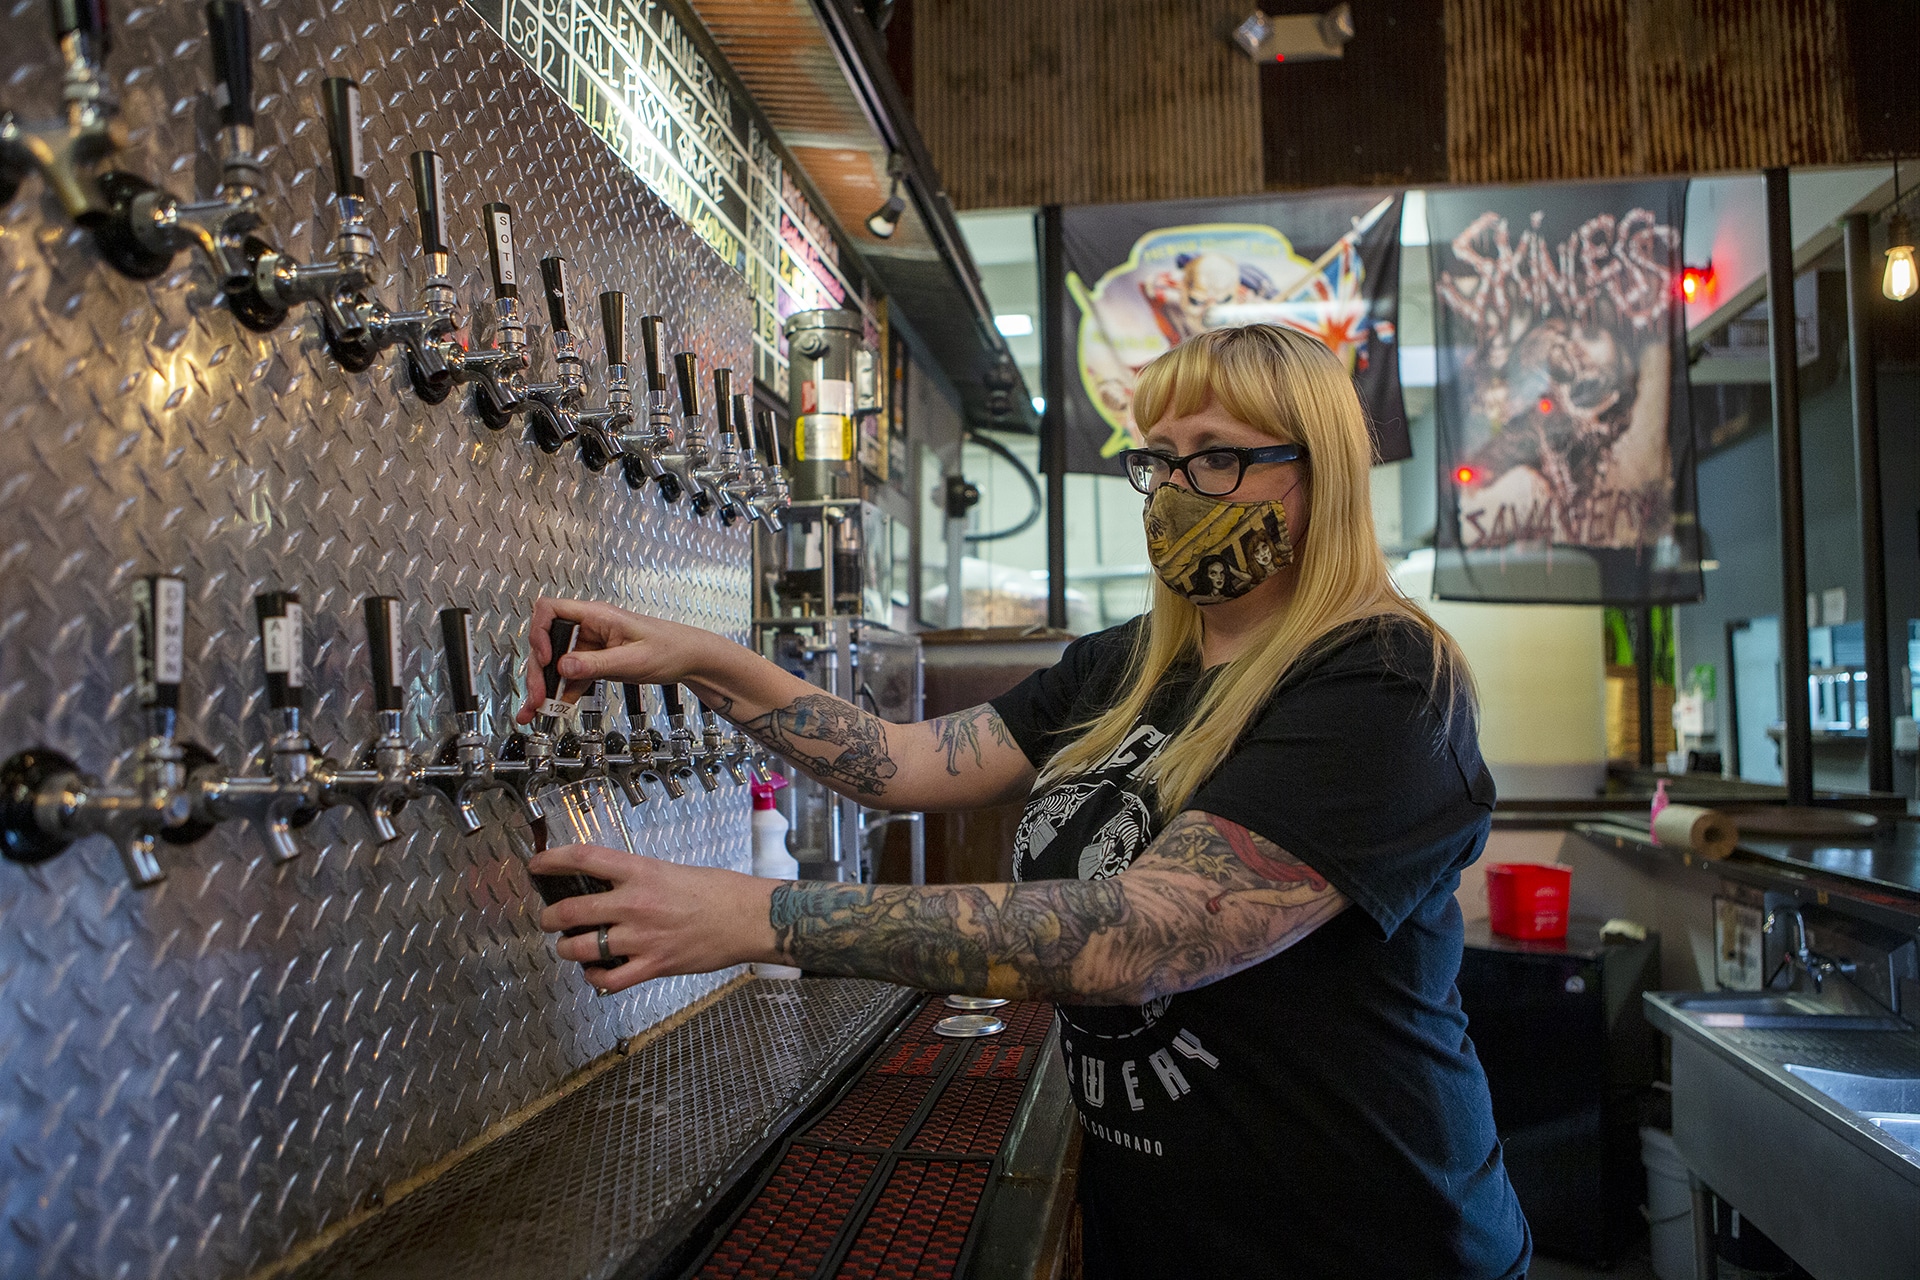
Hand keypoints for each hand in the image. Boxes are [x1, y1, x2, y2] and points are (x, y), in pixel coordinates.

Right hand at [515, 597, 731, 723]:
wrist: (689, 658)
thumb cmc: (670, 648)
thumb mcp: (632, 659)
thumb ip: (596, 664)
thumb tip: (563, 666)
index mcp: (596, 615)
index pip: (550, 610)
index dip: (540, 632)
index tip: (546, 658)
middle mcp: (588, 628)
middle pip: (547, 642)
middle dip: (538, 670)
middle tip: (537, 696)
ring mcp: (589, 646)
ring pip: (554, 664)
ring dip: (543, 686)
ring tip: (535, 710)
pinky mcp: (594, 663)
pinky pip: (569, 678)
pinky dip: (558, 694)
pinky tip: (549, 710)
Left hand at [530, 842, 777, 993]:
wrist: (747, 918)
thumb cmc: (717, 890)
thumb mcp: (671, 871)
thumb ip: (638, 879)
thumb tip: (610, 888)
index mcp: (641, 871)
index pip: (584, 858)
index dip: (552, 860)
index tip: (536, 865)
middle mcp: (635, 903)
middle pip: (571, 910)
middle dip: (550, 917)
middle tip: (549, 918)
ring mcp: (642, 938)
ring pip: (581, 948)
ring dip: (566, 949)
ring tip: (568, 946)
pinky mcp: (653, 965)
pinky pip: (608, 980)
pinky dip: (593, 977)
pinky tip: (594, 971)